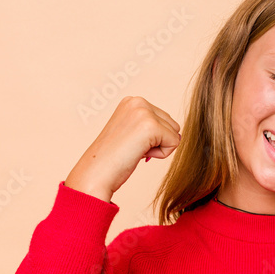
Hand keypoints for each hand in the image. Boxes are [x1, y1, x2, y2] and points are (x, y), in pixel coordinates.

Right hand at [65, 96, 181, 201]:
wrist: (96, 172)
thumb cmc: (112, 159)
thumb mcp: (132, 134)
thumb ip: (152, 128)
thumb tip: (178, 135)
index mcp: (132, 101)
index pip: (163, 119)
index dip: (151, 138)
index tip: (129, 143)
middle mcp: (138, 101)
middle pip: (172, 125)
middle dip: (157, 142)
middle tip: (132, 148)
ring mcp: (144, 112)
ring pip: (174, 134)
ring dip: (158, 148)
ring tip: (135, 150)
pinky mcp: (151, 126)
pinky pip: (174, 143)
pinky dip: (160, 155)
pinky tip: (139, 154)